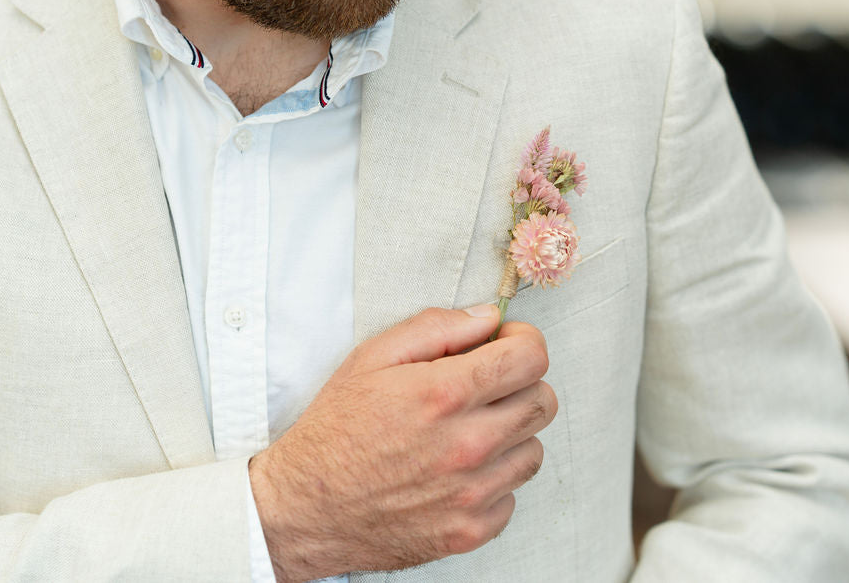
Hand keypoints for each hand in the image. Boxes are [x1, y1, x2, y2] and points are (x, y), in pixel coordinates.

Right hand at [248, 306, 556, 581]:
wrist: (304, 508)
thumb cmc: (334, 431)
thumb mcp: (372, 358)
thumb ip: (436, 329)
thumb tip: (486, 318)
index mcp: (444, 394)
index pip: (531, 359)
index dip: (524, 343)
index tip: (507, 346)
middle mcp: (467, 445)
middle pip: (543, 402)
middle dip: (521, 385)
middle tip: (488, 387)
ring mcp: (471, 493)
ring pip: (534, 450)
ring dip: (510, 435)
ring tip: (469, 431)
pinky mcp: (469, 531)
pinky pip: (513, 496)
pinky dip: (494, 481)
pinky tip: (459, 471)